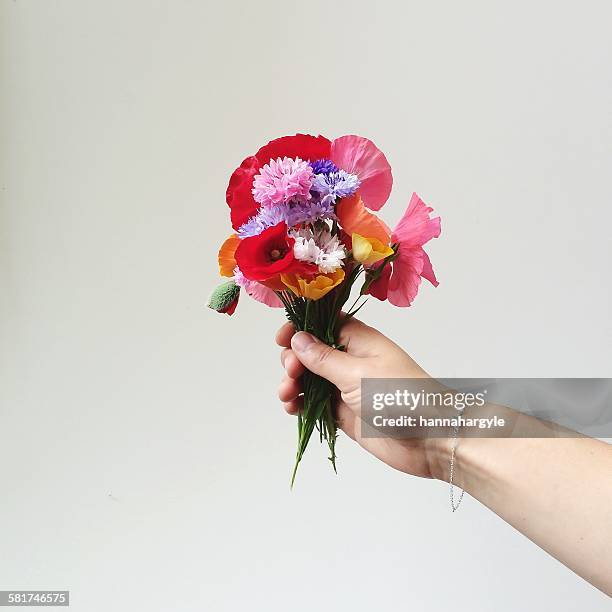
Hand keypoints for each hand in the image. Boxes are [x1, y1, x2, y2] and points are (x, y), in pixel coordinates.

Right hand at [276, 317, 445, 478]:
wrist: (430, 439)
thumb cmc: (401, 397)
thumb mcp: (357, 373)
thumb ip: (323, 358)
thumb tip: (298, 338)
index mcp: (359, 340)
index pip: (323, 324)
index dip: (300, 328)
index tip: (282, 339)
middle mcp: (351, 360)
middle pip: (311, 352)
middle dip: (294, 360)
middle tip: (292, 373)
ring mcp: (346, 387)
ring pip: (310, 379)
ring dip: (293, 383)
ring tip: (288, 395)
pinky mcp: (344, 412)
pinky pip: (316, 403)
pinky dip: (301, 404)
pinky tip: (294, 408)